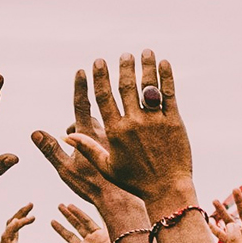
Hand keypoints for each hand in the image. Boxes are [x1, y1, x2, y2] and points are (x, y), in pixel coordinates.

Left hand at [49, 202, 117, 242]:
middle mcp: (92, 241)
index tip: (51, 221)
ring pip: (87, 220)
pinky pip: (103, 218)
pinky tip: (92, 202)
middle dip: (68, 216)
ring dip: (78, 212)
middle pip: (77, 225)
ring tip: (69, 204)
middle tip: (59, 205)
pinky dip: (98, 210)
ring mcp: (101, 235)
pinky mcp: (111, 231)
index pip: (70, 237)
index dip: (60, 229)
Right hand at [81, 50, 193, 202]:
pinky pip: (169, 94)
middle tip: (123, 55)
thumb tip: (67, 136)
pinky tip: (164, 64)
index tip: (99, 63)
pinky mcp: (174, 122)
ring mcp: (155, 121)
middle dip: (124, 67)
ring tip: (145, 52)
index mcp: (115, 131)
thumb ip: (88, 148)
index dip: (100, 77)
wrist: (166, 190)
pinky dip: (166, 77)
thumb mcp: (107, 167)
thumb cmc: (134, 182)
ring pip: (148, 87)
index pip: (104, 97)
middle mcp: (134, 123)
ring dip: (146, 66)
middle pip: (126, 87)